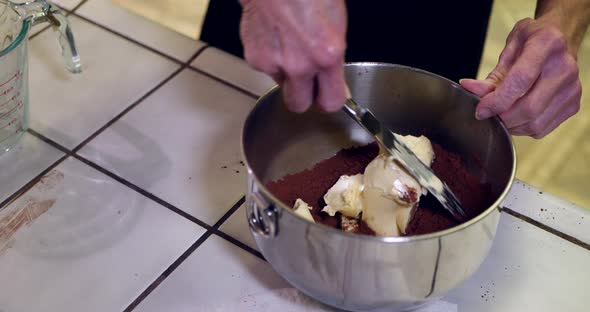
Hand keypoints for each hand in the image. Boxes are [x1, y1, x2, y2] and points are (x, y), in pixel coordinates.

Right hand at [239, 0, 346, 112]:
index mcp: (326, 55)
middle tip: (307, 82)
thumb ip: (334, 59)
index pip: (330, 102)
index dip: (328, 99)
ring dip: (286, 73)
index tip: (327, 94)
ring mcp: (274, 63)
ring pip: (281, 84)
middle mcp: (299, 65)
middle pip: (299, 105)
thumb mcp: (336, 25)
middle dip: (303, 97)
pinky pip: (266, 68)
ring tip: (289, 45)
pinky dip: (270, 57)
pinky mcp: (255, 58)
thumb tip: (335, 82)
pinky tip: (275, 37)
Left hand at [460, 17, 581, 138]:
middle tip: (488, 114)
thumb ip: (492, 74)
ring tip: (502, 113)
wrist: (562, 38)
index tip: (481, 110)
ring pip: (535, 123)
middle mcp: (565, 67)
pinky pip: (542, 129)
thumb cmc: (533, 41)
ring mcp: (572, 88)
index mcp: (546, 45)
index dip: (496, 101)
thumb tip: (469, 89)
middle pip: (529, 108)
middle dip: (502, 118)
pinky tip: (517, 115)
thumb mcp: (510, 48)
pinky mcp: (573, 105)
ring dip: (511, 125)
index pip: (520, 81)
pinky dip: (523, 128)